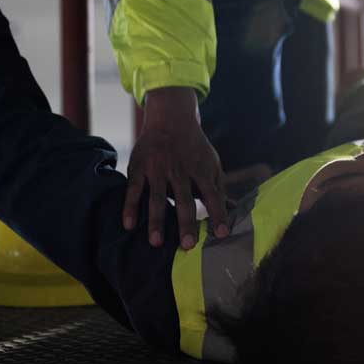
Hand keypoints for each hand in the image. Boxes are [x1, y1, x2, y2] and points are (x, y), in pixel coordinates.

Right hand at [125, 88, 229, 248]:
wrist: (170, 118)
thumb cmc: (194, 148)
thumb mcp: (211, 163)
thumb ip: (219, 188)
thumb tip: (235, 210)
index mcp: (200, 170)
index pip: (212, 195)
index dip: (217, 214)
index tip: (222, 234)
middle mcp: (180, 170)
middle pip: (184, 199)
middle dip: (185, 223)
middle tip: (187, 246)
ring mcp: (157, 168)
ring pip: (157, 197)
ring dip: (156, 220)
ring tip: (156, 243)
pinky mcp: (139, 166)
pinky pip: (133, 189)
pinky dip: (130, 207)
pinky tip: (129, 225)